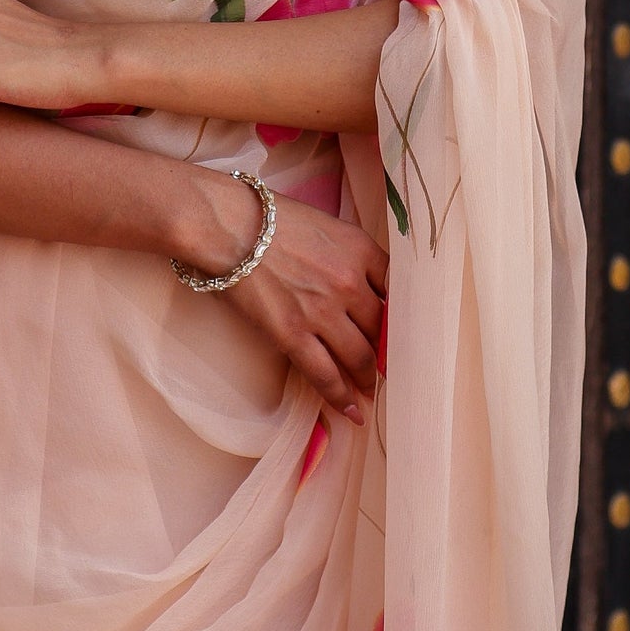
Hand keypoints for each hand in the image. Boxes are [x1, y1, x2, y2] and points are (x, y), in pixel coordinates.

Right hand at [178, 178, 387, 422]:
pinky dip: (341, 397)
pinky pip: (325, 375)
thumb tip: (362, 284)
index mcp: (360, 249)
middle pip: (382, 328)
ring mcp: (322, 312)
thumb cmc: (270, 219)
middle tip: (390, 366)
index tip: (403, 331)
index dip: (402, 316)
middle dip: (388, 351)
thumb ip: (350, 253)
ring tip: (370, 389)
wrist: (226, 226)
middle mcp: (349, 283)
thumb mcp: (326, 225)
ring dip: (368, 378)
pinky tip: (353, 411)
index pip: (398, 291)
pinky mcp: (293, 335)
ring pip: (360, 356)